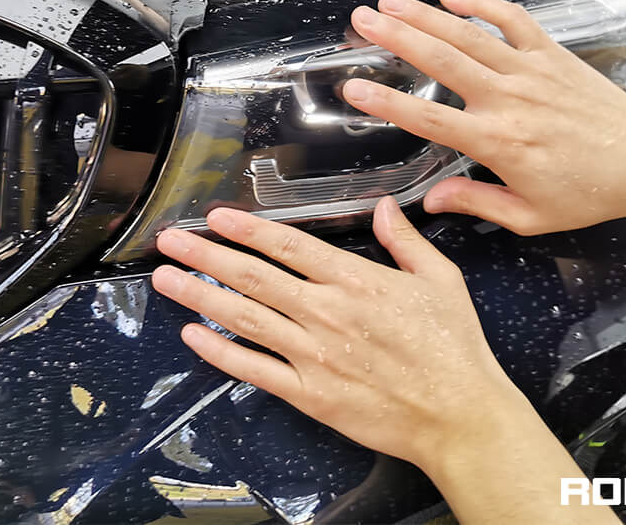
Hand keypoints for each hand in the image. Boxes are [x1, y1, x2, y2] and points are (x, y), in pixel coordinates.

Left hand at [152, 199, 620, 523]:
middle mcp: (325, 313)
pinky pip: (254, 369)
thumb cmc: (454, 348)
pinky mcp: (308, 394)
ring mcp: (312, 355)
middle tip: (170, 240)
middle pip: (253, 277)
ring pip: (243, 318)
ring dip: (199, 295)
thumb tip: (382, 207)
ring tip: (165, 278)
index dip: (247, 229)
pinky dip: (219, 352)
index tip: (215, 217)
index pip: (288, 246)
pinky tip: (193, 336)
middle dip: (205, 255)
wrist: (460, 416)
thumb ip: (405, 241)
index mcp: (355, 281)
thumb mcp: (441, 280)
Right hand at [341, 0, 625, 234]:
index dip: (387, 103)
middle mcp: (509, 99)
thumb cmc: (589, 192)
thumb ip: (476, 202)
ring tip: (390, 1)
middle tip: (362, 21)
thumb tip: (433, 201)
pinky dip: (482, 5)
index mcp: (498, 142)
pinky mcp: (551, 54)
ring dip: (426, 15)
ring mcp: (530, 71)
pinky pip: (512, 21)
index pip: (429, 119)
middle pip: (441, 61)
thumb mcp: (529, 216)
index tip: (355, 90)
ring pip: (468, 36)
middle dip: (396, 37)